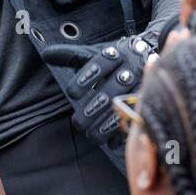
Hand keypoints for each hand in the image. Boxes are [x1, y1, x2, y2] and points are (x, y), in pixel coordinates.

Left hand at [40, 34, 156, 145]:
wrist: (149, 54)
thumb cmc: (113, 59)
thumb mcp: (94, 53)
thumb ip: (70, 55)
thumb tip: (45, 54)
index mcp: (114, 55)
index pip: (99, 64)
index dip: (85, 78)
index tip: (71, 93)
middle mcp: (129, 68)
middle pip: (110, 90)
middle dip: (93, 108)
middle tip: (78, 123)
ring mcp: (141, 85)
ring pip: (124, 107)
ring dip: (106, 124)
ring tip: (91, 135)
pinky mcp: (148, 100)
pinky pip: (137, 118)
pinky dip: (123, 131)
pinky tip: (110, 141)